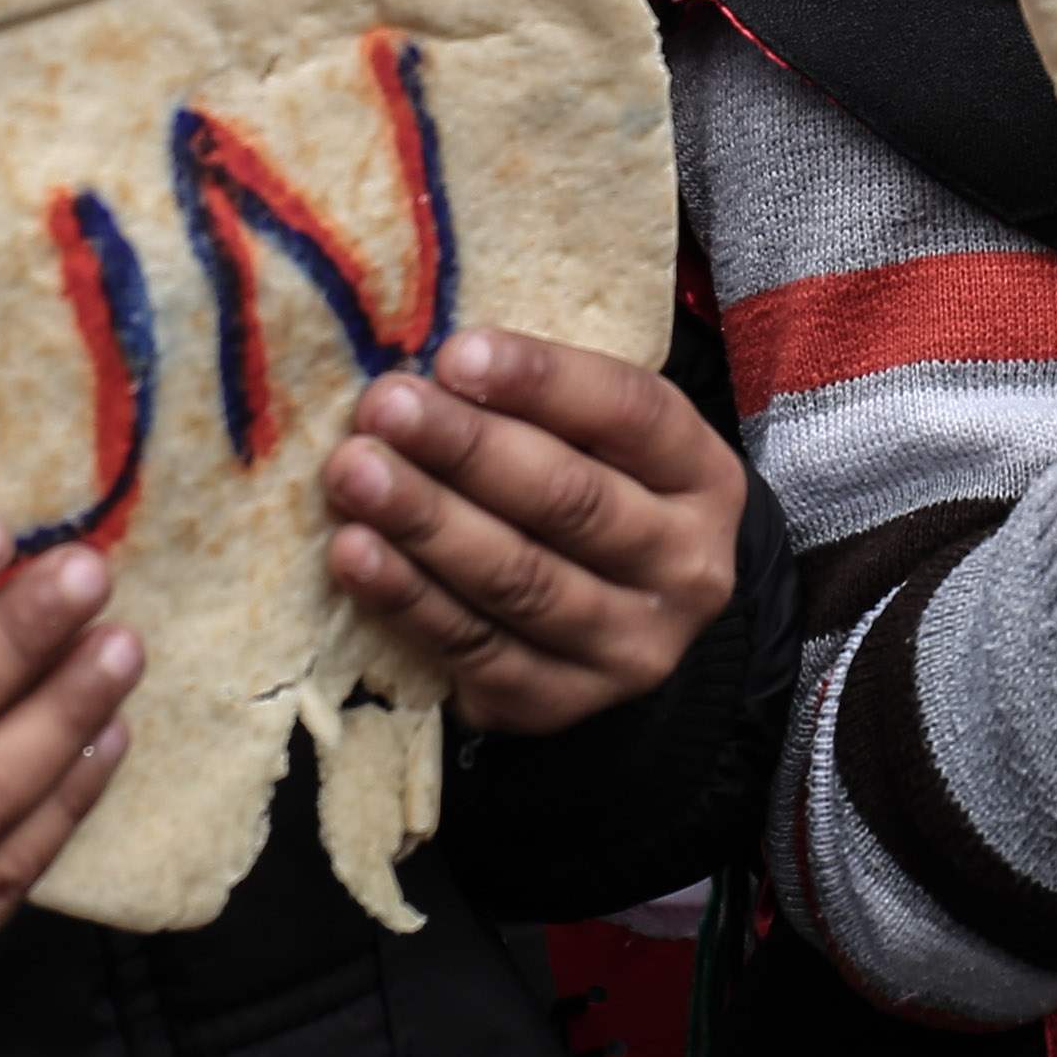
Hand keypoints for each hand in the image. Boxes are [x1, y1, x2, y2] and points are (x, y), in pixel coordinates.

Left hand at [322, 329, 749, 734]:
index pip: (631, 413)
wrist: (627, 618)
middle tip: (384, 408)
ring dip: (426, 522)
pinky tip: (355, 554)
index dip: (541, 383)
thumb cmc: (596, 490)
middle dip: (466, 448)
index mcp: (702, 475)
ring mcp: (629, 646)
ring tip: (354, 474)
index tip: (454, 355)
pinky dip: (408, 599)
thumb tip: (430, 368)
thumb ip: (540, 403)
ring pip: (520, 579)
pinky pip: (475, 648)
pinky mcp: (561, 701)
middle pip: (570, 500)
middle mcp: (685, 566)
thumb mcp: (604, 439)